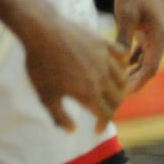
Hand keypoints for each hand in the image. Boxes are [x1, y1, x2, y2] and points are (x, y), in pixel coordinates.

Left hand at [21, 11, 128, 131]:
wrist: (43, 32)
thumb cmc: (41, 66)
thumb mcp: (46, 97)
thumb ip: (60, 117)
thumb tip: (72, 131)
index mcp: (89, 93)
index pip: (105, 114)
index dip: (102, 124)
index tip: (97, 129)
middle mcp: (102, 77)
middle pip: (118, 97)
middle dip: (113, 107)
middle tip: (104, 110)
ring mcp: (105, 58)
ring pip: (122, 78)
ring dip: (120, 88)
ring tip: (113, 91)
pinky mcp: (103, 42)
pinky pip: (120, 54)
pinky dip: (122, 62)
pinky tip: (119, 65)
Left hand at [112, 0, 163, 92]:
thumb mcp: (126, 14)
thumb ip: (123, 39)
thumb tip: (116, 62)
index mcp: (159, 36)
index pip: (150, 69)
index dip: (136, 84)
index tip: (120, 95)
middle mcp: (161, 37)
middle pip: (148, 67)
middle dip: (133, 82)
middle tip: (114, 95)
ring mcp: (155, 32)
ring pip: (145, 60)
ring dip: (132, 72)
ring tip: (114, 84)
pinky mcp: (148, 27)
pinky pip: (141, 50)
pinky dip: (131, 59)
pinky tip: (118, 66)